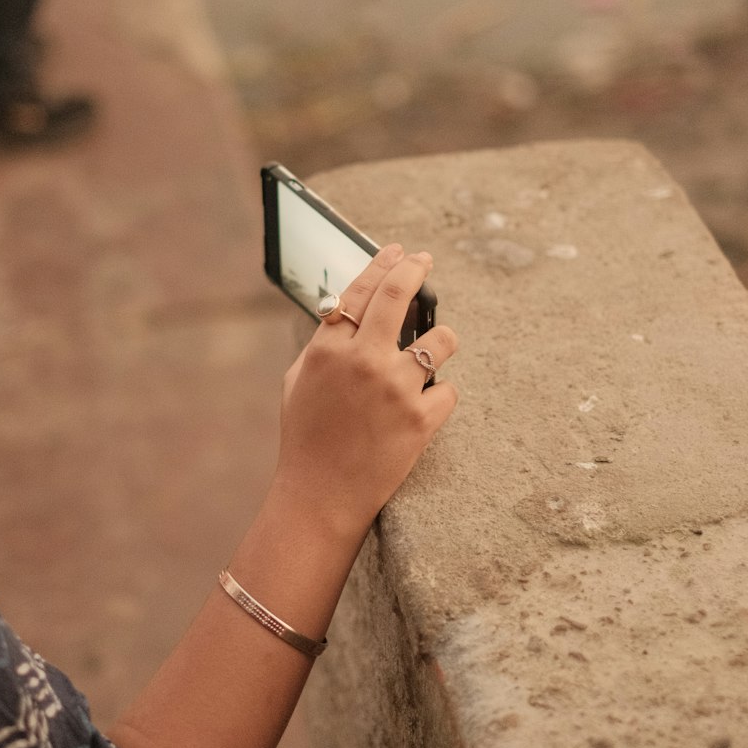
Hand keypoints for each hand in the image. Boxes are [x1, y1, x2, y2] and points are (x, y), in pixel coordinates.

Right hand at [267, 245, 457, 547]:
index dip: (383, 264)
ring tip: (431, 353)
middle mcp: (362, 360)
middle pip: (399, 294)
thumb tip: (347, 311)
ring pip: (440, 341)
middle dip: (416, 270)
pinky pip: (448, 390)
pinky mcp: (421, 419)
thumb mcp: (298, 382)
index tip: (399, 252)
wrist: (320, 495)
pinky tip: (424, 408)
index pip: (361, 290)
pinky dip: (439, 397)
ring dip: (440, 342)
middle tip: (425, 261)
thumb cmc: (306, 439)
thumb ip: (324, 345)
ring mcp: (394, 388)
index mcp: (328, 349)